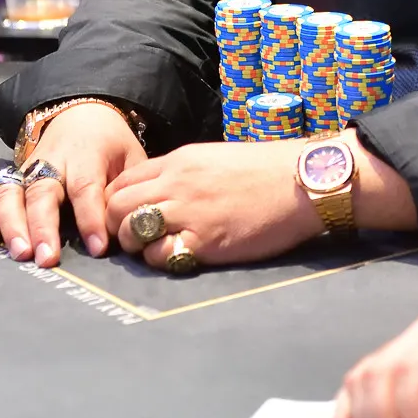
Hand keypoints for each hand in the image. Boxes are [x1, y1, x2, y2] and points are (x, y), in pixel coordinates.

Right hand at [0, 102, 144, 266]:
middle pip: (42, 193)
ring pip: (11, 195)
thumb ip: (127, 191)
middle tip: (47, 258)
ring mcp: (27, 170)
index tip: (97, 248)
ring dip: (12, 226)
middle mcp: (51, 161)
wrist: (83, 114)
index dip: (90, 219)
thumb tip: (126, 228)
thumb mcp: (130, 159)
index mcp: (86, 154)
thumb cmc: (111, 145)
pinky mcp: (12, 180)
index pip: (85, 187)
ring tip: (20, 254)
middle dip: (43, 227)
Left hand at [105, 138, 324, 270]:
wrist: (302, 181)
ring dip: (134, 244)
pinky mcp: (205, 241)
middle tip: (131, 237)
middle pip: (117, 206)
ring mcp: (189, 213)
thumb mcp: (215, 157)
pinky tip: (176, 256)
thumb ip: (183, 173)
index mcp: (179, 161)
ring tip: (151, 249)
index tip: (123, 216)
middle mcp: (176, 184)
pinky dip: (160, 259)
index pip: (123, 181)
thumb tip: (163, 191)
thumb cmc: (266, 169)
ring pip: (131, 230)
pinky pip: (160, 255)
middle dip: (115, 224)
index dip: (115, 202)